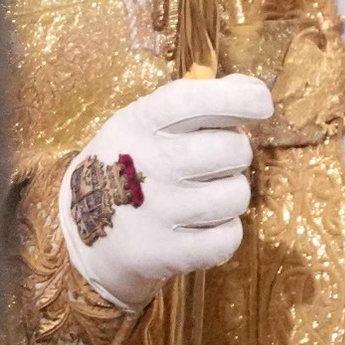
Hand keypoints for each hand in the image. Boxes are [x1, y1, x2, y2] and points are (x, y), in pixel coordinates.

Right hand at [58, 72, 274, 312]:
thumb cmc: (128, 165)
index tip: (260, 106)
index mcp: (141, 122)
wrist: (84, 233)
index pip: (196, 99)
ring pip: (236, 195)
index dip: (240, 98)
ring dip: (230, 196)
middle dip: (235, 154)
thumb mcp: (145, 122)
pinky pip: (228, 239)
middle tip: (212, 163)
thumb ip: (198, 101)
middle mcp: (149, 162)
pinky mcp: (165, 252)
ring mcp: (156, 210)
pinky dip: (223, 234)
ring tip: (203, 196)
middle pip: (232, 149)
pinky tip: (200, 227)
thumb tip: (254, 92)